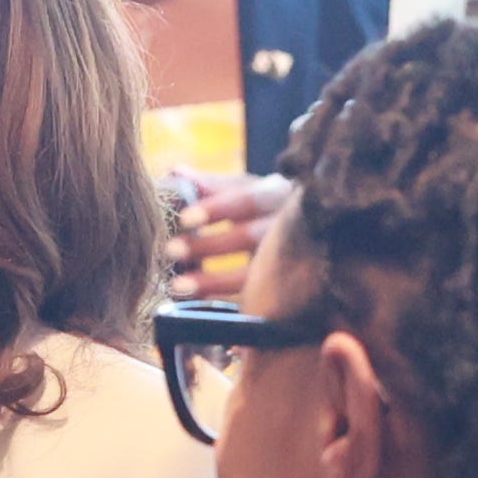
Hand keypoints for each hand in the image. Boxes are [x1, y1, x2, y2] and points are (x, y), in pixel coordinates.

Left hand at [165, 170, 295, 299]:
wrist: (307, 237)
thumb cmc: (259, 208)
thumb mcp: (241, 191)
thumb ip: (211, 185)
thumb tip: (177, 172)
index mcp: (277, 194)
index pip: (249, 198)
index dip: (217, 208)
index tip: (184, 218)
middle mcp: (291, 224)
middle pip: (252, 236)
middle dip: (210, 246)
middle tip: (170, 250)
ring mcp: (293, 259)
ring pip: (256, 272)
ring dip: (214, 280)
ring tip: (177, 286)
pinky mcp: (287, 290)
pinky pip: (258, 301)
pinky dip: (227, 302)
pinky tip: (198, 305)